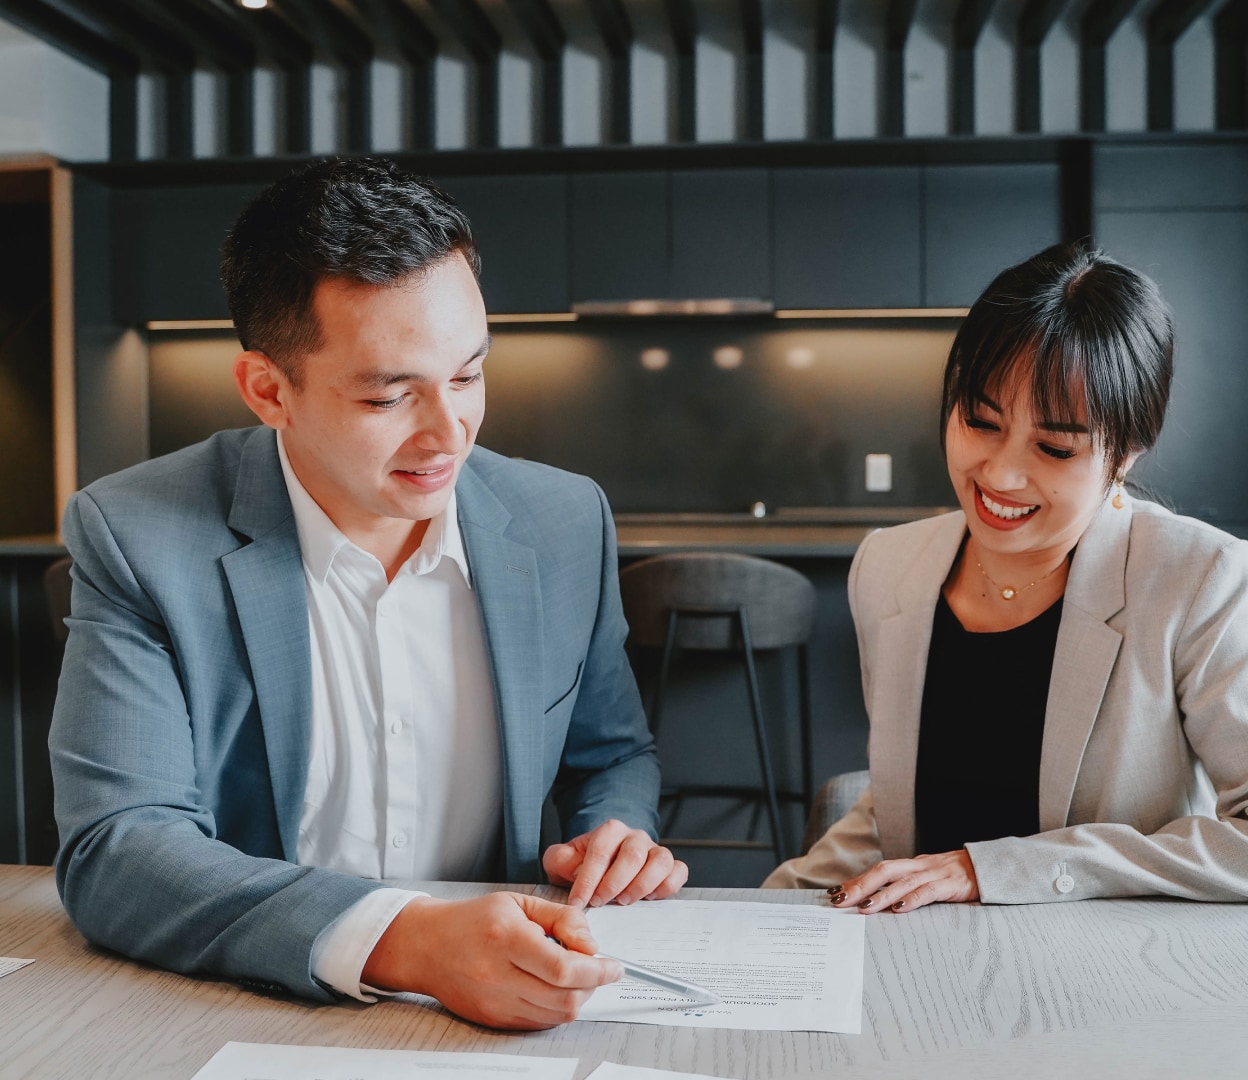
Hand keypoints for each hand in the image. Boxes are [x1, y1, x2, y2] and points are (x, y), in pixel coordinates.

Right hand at [361, 892, 621, 1028]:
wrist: (427, 945)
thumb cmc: (474, 919)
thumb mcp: (520, 902)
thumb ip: (563, 919)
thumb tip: (592, 945)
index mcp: (506, 939)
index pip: (564, 969)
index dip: (597, 971)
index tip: (613, 966)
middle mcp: (498, 976)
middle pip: (564, 998)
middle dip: (592, 986)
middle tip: (597, 969)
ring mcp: (495, 1003)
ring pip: (555, 1015)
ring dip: (576, 998)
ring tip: (573, 975)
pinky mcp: (493, 1020)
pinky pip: (538, 1022)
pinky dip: (555, 1008)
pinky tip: (552, 987)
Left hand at [542, 819, 687, 908]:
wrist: (605, 862)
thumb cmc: (584, 863)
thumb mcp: (563, 859)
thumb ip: (559, 859)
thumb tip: (570, 867)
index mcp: (609, 831)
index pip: (600, 851)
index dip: (589, 879)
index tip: (579, 901)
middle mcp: (635, 837)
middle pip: (632, 856)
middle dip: (614, 883)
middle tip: (600, 902)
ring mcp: (655, 850)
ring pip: (660, 861)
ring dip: (642, 885)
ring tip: (624, 901)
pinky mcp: (670, 866)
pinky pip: (679, 871)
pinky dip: (668, 886)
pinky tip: (650, 898)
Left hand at [828, 849, 979, 913]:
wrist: (990, 867)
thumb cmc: (956, 878)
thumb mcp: (929, 880)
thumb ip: (909, 888)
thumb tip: (880, 904)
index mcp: (912, 866)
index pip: (879, 870)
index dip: (857, 881)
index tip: (836, 893)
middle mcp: (919, 866)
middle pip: (885, 871)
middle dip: (860, 885)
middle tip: (840, 901)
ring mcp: (935, 874)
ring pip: (903, 881)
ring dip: (881, 895)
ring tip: (863, 908)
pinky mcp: (952, 885)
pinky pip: (929, 891)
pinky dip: (913, 900)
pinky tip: (900, 909)